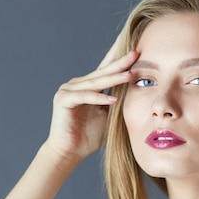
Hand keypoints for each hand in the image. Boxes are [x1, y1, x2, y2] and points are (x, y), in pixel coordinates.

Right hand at [46, 40, 138, 161]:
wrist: (69, 152)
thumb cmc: (87, 137)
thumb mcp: (107, 115)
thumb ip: (115, 101)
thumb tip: (135, 89)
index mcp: (88, 86)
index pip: (106, 69)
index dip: (119, 58)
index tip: (135, 46)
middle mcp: (77, 84)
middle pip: (102, 72)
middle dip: (120, 63)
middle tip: (136, 52)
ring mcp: (68, 90)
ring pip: (95, 83)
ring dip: (113, 79)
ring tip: (130, 75)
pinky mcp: (63, 100)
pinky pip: (84, 96)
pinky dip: (99, 98)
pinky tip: (113, 100)